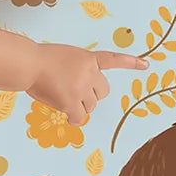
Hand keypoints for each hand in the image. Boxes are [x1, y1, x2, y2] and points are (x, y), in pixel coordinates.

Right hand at [26, 42, 146, 125]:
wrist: (29, 64)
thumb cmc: (40, 60)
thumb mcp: (66, 56)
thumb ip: (77, 69)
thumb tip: (77, 92)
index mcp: (88, 59)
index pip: (113, 60)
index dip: (131, 63)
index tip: (146, 65)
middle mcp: (89, 73)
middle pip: (103, 92)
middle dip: (92, 95)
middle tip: (75, 93)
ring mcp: (81, 88)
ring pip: (90, 106)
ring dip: (80, 106)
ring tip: (62, 97)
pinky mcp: (72, 102)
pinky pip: (79, 117)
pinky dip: (74, 119)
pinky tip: (67, 116)